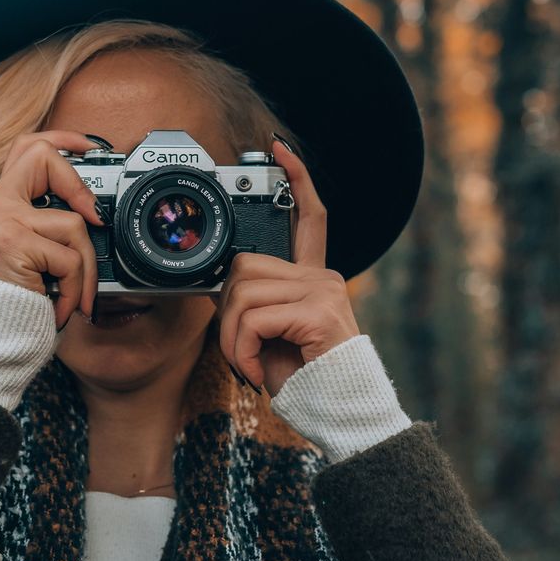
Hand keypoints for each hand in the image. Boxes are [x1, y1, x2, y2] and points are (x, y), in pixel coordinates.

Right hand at [0, 129, 103, 329]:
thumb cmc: (14, 305)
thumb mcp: (28, 257)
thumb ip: (44, 226)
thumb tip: (92, 211)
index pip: (24, 148)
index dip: (61, 140)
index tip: (89, 147)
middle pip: (42, 158)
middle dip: (78, 185)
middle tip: (94, 219)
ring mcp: (0, 222)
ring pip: (72, 224)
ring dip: (84, 269)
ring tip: (74, 296)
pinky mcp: (13, 244)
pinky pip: (69, 258)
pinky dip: (76, 289)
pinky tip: (64, 307)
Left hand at [217, 134, 359, 396]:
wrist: (337, 413)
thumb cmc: (304, 378)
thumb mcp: (270, 333)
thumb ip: (255, 302)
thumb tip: (222, 285)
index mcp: (313, 278)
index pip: (309, 215)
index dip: (295, 178)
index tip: (278, 147)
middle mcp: (323, 277)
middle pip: (246, 266)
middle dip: (225, 312)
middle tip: (238, 348)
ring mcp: (323, 292)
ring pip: (242, 295)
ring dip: (231, 339)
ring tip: (249, 363)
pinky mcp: (318, 313)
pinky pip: (253, 319)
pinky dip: (242, 351)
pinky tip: (257, 371)